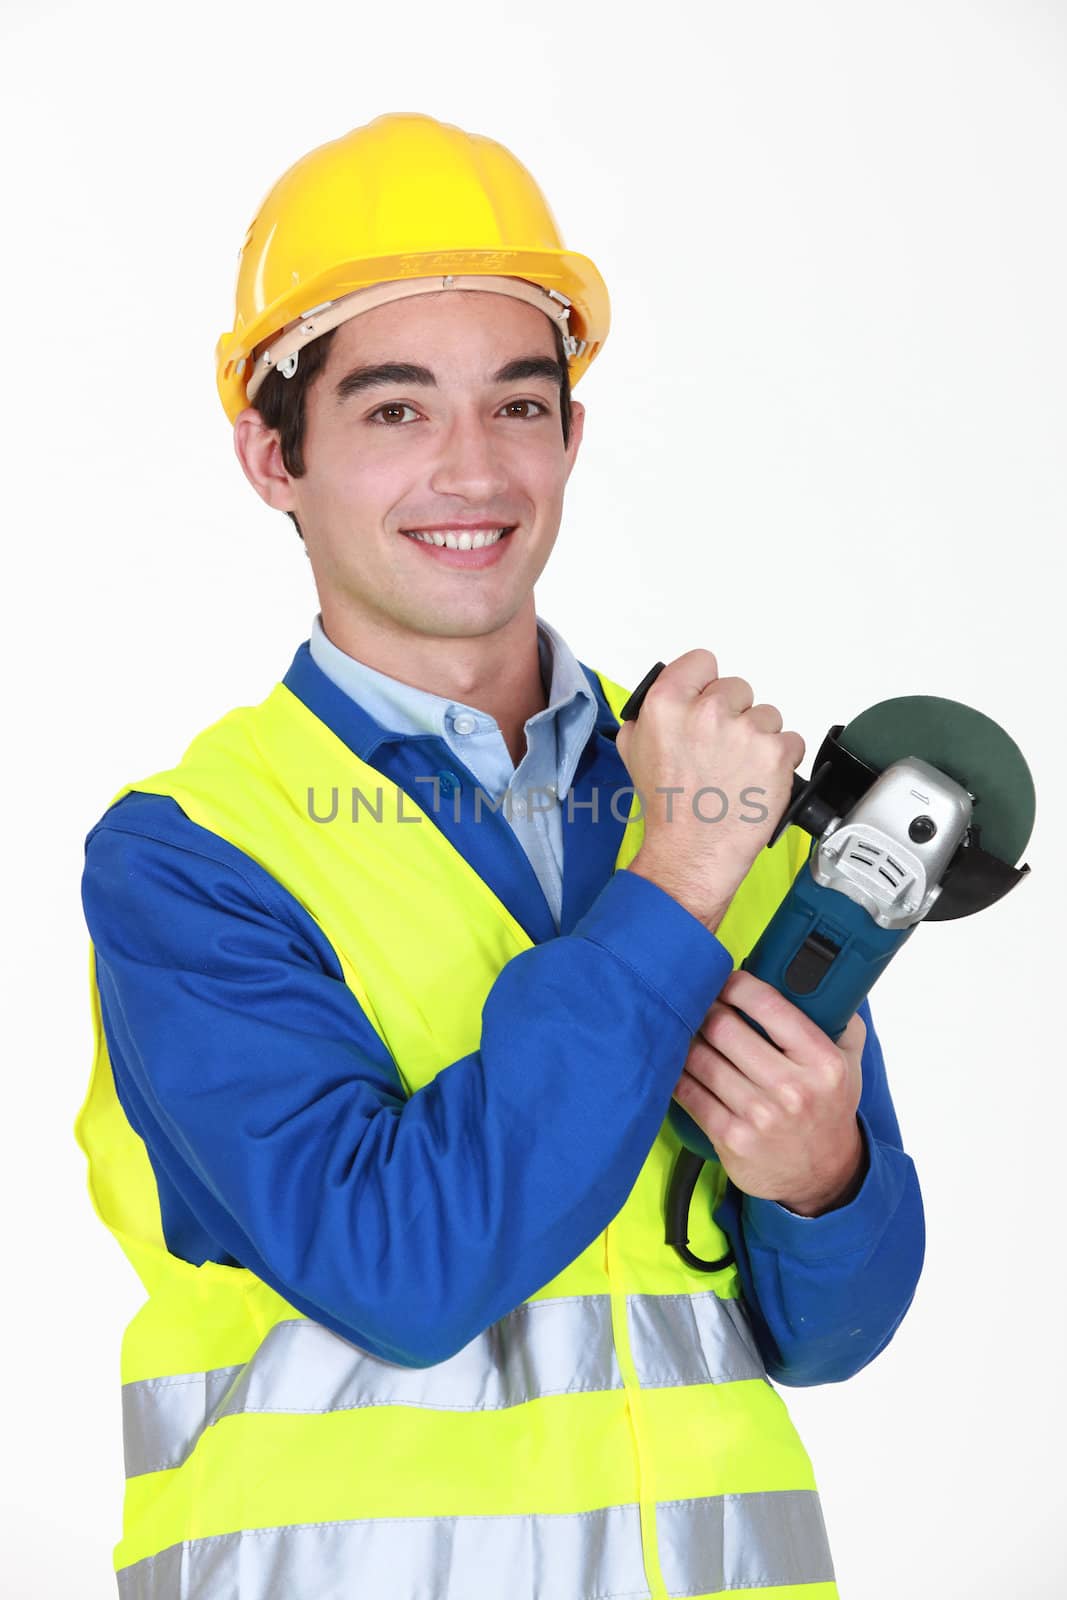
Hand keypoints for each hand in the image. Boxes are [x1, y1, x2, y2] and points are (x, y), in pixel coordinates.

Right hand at [615, 650, 805, 930]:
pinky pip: (790, 741)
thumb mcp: (633, 750)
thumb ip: (650, 714)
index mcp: (667, 704)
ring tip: (739, 770)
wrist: (691, 852)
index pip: (702, 661)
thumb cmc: (667, 807)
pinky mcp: (776, 754)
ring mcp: (746, 732)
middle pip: (737, 688)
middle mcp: (707, 711)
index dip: (705, 684)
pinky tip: (758, 780)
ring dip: (758, 738)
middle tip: (721, 750)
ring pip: (766, 716)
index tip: (707, 702)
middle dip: (733, 715)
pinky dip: (780, 760)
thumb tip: (670, 698)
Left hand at [672, 969, 866, 1216]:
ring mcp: (758, 1116)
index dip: (735, 985)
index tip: (724, 980)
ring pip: (700, 1058)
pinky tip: (675, 1060)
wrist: (822, 1176)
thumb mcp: (848, 1062)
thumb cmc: (828, 1108)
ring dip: (686, 1037)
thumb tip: (807, 975)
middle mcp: (791, 1089)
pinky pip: (689, 1092)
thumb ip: (837, 1017)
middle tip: (697, 1001)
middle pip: (724, 1027)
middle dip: (704, 1008)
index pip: (768, 1005)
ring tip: (683, 1026)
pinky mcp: (731, 1138)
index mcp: (822, 1062)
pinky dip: (676, 1071)